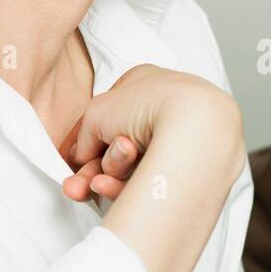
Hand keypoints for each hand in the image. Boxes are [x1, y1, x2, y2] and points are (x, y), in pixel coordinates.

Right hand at [58, 63, 243, 203]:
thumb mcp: (96, 114)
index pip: (109, 116)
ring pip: (133, 165)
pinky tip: (111, 188)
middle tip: (74, 188)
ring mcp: (180, 138)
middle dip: (94, 170)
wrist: (196, 129)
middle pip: (119, 146)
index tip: (74, 165)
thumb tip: (79, 159)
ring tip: (105, 175)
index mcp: (145, 83)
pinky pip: (151, 180)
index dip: (88, 143)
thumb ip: (83, 137)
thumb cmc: (149, 107)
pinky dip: (129, 186)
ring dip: (112, 172)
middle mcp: (165, 108)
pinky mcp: (190, 167)